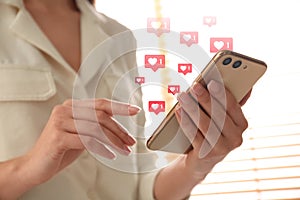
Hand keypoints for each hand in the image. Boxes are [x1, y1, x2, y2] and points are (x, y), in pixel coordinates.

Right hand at [24, 99, 139, 185]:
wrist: (35, 165)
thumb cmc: (60, 150)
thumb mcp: (80, 134)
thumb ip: (94, 125)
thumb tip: (116, 123)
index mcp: (71, 106)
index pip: (100, 104)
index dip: (120, 107)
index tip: (135, 111)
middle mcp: (65, 110)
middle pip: (101, 116)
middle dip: (119, 130)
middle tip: (130, 141)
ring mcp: (60, 122)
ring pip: (96, 128)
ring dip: (114, 141)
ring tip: (124, 150)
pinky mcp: (57, 136)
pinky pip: (87, 141)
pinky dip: (101, 148)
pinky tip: (109, 154)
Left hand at [176, 81, 248, 176]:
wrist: (201, 159)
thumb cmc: (211, 131)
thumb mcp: (222, 117)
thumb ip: (228, 102)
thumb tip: (244, 85)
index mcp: (241, 124)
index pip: (233, 106)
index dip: (222, 94)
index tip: (211, 82)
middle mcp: (235, 138)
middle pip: (219, 115)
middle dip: (205, 99)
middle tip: (194, 87)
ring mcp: (222, 148)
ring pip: (206, 125)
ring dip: (192, 108)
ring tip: (182, 96)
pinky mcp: (207, 154)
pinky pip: (194, 135)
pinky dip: (185, 121)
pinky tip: (179, 111)